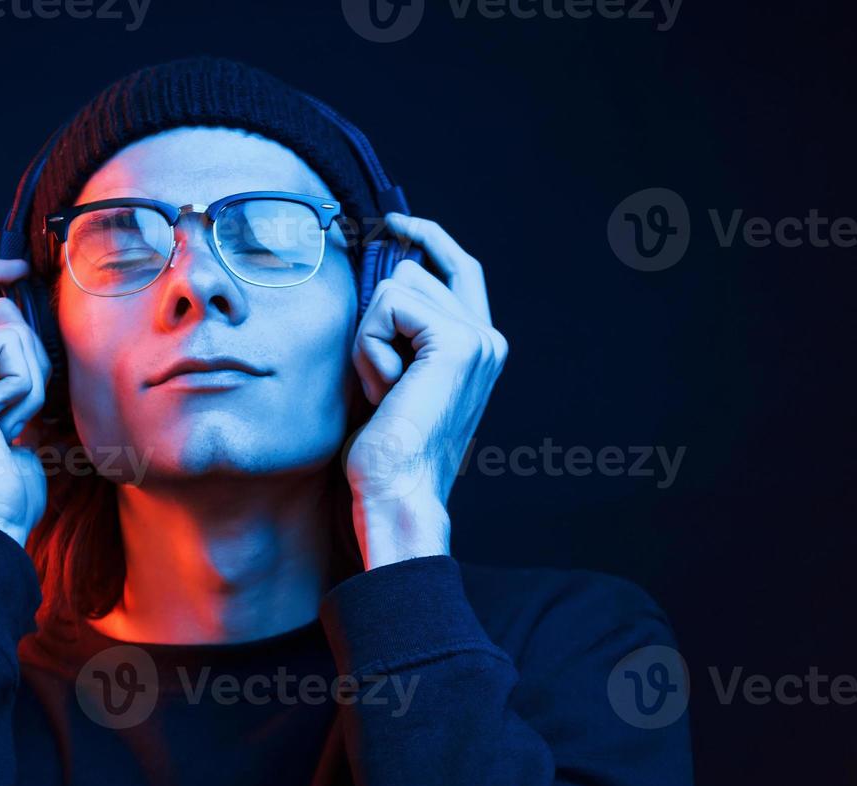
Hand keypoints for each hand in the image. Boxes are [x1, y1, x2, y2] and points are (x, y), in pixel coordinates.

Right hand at [0, 259, 51, 546]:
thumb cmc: (2, 491)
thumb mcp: (16, 426)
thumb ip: (14, 382)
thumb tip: (40, 347)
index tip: (18, 269)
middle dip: (31, 347)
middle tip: (28, 404)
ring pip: (8, 321)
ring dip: (32, 375)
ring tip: (12, 423)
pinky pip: (8, 344)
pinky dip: (25, 386)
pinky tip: (5, 424)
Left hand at [344, 214, 507, 567]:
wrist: (398, 493)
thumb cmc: (386, 451)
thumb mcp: (394, 377)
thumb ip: (400, 330)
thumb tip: (382, 273)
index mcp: (480, 346)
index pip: (458, 266)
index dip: (427, 236)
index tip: (394, 221)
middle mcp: (487, 337)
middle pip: (412, 271)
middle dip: (375, 322)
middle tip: (382, 384)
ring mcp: (477, 337)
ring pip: (393, 286)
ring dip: (368, 340)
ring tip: (385, 392)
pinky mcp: (457, 341)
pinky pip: (387, 306)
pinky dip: (369, 347)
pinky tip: (386, 390)